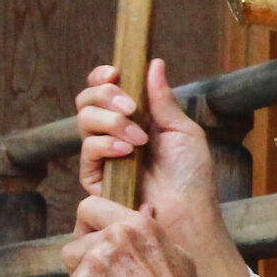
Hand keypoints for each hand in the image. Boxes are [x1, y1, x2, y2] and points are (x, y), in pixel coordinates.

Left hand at [63, 195, 225, 276]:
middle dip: (83, 270)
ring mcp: (95, 263)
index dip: (85, 229)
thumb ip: (152, 233)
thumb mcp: (177, 254)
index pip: (89, 208)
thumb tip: (146, 209)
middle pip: (73, 247)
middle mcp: (112, 237)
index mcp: (134, 224)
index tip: (93, 246)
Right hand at [75, 61, 250, 276]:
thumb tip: (153, 63)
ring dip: (110, 121)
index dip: (104, 77)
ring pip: (84, 120)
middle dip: (105, 94)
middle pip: (88, 100)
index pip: (108, 89)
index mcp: (137, 118)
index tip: (115, 72)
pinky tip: (126, 150)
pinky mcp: (95, 178)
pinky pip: (87, 151)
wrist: (187, 213)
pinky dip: (105, 143)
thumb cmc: (191, 176)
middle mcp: (116, 133)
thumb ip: (162, 98)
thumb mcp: (182, 130)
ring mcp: (104, 155)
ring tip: (138, 137)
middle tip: (129, 106)